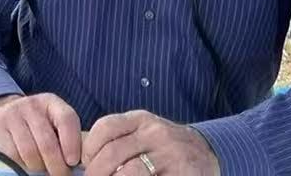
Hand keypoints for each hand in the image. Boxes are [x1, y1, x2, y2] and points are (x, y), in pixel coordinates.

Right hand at [0, 93, 81, 175]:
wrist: (5, 110)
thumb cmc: (38, 122)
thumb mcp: (53, 121)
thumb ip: (66, 136)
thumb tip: (76, 163)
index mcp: (51, 102)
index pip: (66, 119)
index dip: (72, 143)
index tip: (73, 162)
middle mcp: (31, 105)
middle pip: (47, 143)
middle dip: (57, 166)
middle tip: (61, 175)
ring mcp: (12, 115)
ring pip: (30, 152)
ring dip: (39, 168)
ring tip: (44, 169)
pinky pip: (13, 155)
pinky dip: (23, 165)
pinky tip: (28, 164)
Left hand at [82, 110, 218, 175]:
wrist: (207, 152)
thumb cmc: (164, 146)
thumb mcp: (143, 132)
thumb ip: (119, 138)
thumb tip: (83, 156)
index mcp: (141, 119)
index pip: (106, 127)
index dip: (89, 148)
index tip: (85, 162)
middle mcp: (156, 133)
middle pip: (114, 153)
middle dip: (96, 171)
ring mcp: (171, 155)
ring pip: (130, 172)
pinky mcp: (182, 174)